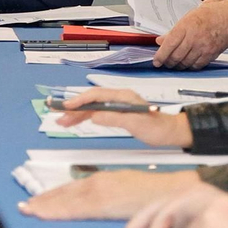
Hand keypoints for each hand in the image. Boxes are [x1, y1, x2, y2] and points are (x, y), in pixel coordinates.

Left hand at [19, 170, 200, 220]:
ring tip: (28, 211)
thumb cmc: (155, 198)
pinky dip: (57, 210)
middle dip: (44, 201)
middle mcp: (99, 183)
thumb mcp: (128, 194)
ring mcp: (102, 192)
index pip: (73, 189)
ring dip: (45, 206)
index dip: (53, 196)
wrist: (175, 194)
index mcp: (104, 181)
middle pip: (65, 193)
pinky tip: (44, 214)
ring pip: (67, 200)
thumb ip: (111, 201)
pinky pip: (76, 209)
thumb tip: (99, 210)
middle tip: (24, 208)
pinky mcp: (106, 203)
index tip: (37, 202)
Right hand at [52, 88, 191, 146]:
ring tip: (62, 121)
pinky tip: (76, 121)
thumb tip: (94, 116)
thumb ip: (115, 118)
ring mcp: (118, 105)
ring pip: (93, 107)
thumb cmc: (157, 127)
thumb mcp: (136, 123)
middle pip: (92, 100)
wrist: (170, 132)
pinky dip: (86, 117)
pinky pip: (98, 113)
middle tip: (57, 115)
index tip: (66, 107)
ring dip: (78, 114)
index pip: (97, 95)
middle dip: (74, 107)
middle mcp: (119, 98)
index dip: (80, 101)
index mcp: (123, 96)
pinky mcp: (118, 113)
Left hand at [154, 0, 227, 68]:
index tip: (156, 60)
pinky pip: (197, 65)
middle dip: (167, 62)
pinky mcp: (212, 53)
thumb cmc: (214, 11)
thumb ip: (174, 29)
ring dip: (178, 66)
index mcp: (187, 25)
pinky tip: (187, 64)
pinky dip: (190, 66)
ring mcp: (204, 47)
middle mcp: (194, 37)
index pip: (169, 44)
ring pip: (185, 63)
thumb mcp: (190, 14)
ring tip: (174, 64)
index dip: (160, 55)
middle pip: (175, 56)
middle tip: (164, 62)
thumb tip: (162, 40)